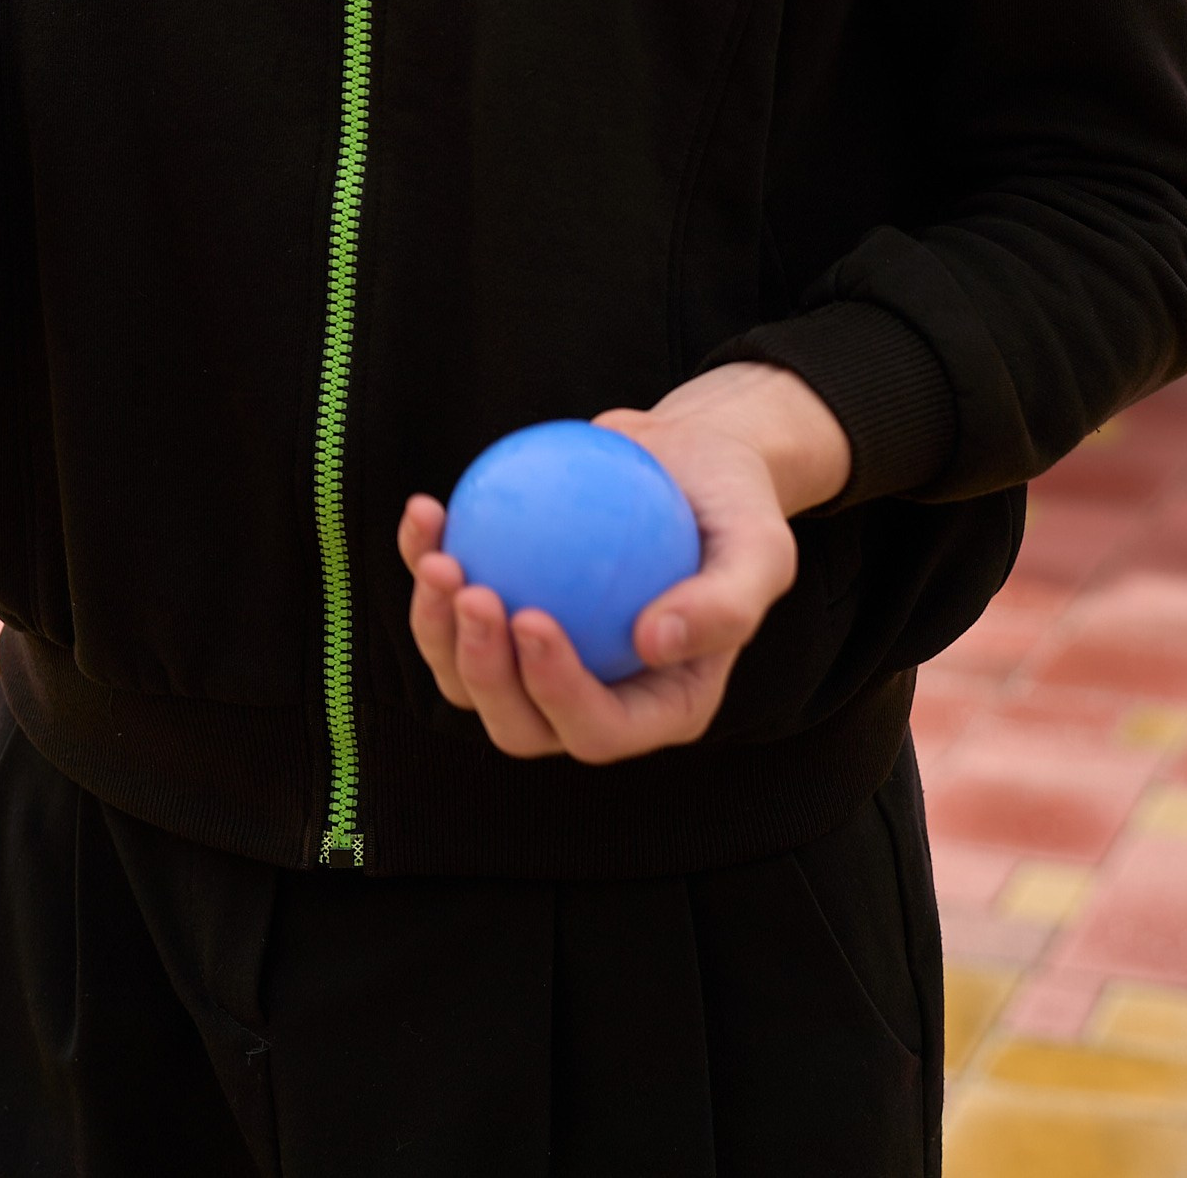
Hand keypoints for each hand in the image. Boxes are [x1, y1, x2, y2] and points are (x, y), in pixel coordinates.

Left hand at [398, 364, 850, 766]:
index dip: (555, 694)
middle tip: (475, 591)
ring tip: (440, 557)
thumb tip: (654, 642)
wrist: (690, 456)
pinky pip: (448, 603)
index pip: (597, 730)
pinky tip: (426, 511)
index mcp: (658, 707)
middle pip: (519, 724)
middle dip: (482, 675)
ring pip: (467, 676)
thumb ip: (726, 604)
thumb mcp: (762, 547)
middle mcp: (591, 697)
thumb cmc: (736, 506)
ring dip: (436, 627)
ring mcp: (538, 659)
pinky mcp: (503, 608)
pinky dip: (425, 561)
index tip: (534, 619)